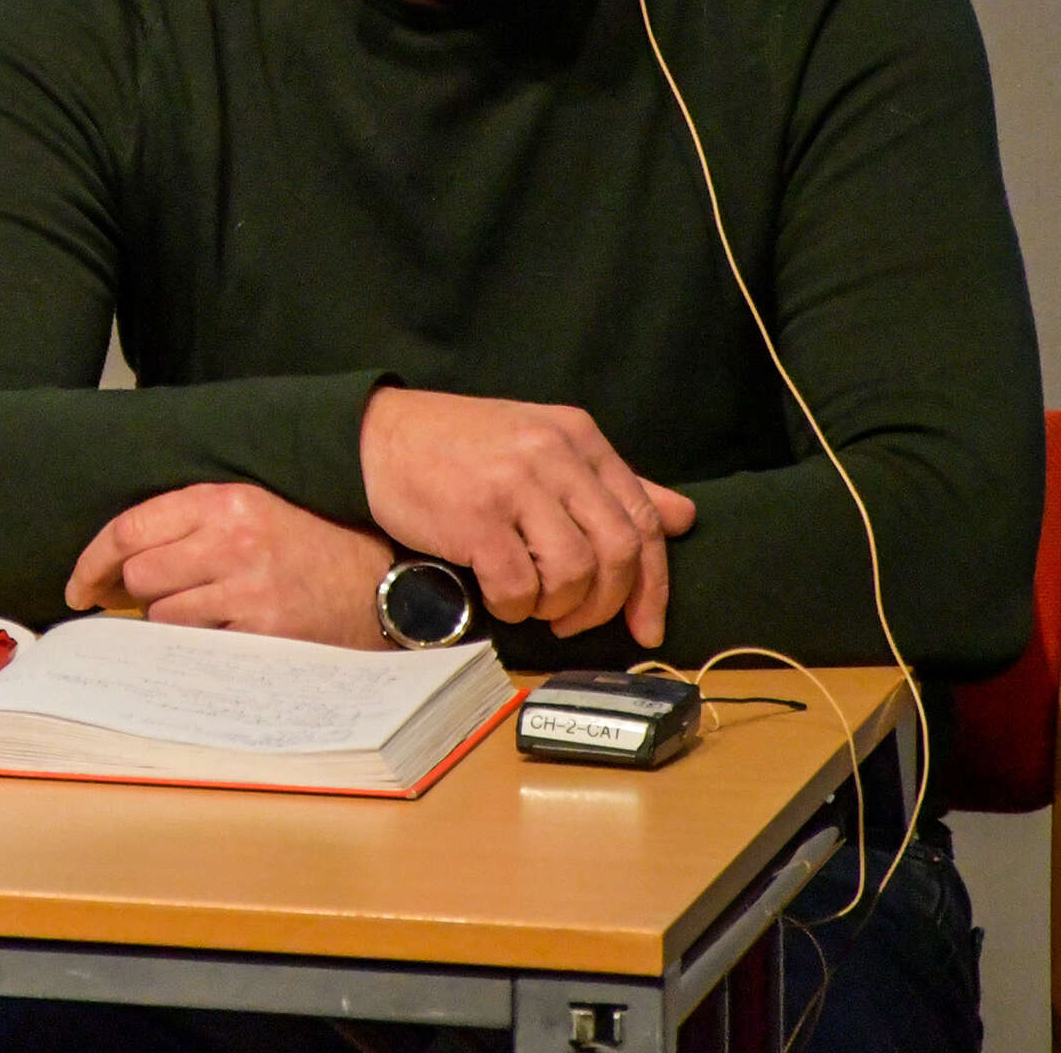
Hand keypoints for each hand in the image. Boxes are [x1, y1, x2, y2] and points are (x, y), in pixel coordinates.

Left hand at [63, 482, 395, 648]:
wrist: (381, 587)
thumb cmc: (312, 548)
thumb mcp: (256, 511)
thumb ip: (194, 524)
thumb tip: (119, 560)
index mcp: (226, 501)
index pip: (130, 528)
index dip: (92, 561)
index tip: (79, 585)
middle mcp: (233, 539)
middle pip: (139, 574)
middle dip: (134, 592)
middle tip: (147, 600)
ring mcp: (248, 587)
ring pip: (162, 614)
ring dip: (171, 618)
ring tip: (212, 608)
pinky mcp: (262, 630)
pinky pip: (197, 642)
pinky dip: (201, 641)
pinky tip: (230, 629)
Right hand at [357, 388, 696, 645]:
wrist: (377, 436)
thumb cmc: (461, 448)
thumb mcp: (544, 447)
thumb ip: (610, 484)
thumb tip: (683, 517)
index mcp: (579, 438)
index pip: (644, 519)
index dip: (654, 583)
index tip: (646, 625)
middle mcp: (554, 456)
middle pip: (618, 552)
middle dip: (606, 604)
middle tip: (576, 622)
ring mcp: (515, 486)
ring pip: (574, 573)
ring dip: (558, 607)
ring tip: (533, 604)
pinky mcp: (476, 518)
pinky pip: (519, 586)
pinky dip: (515, 608)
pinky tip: (499, 599)